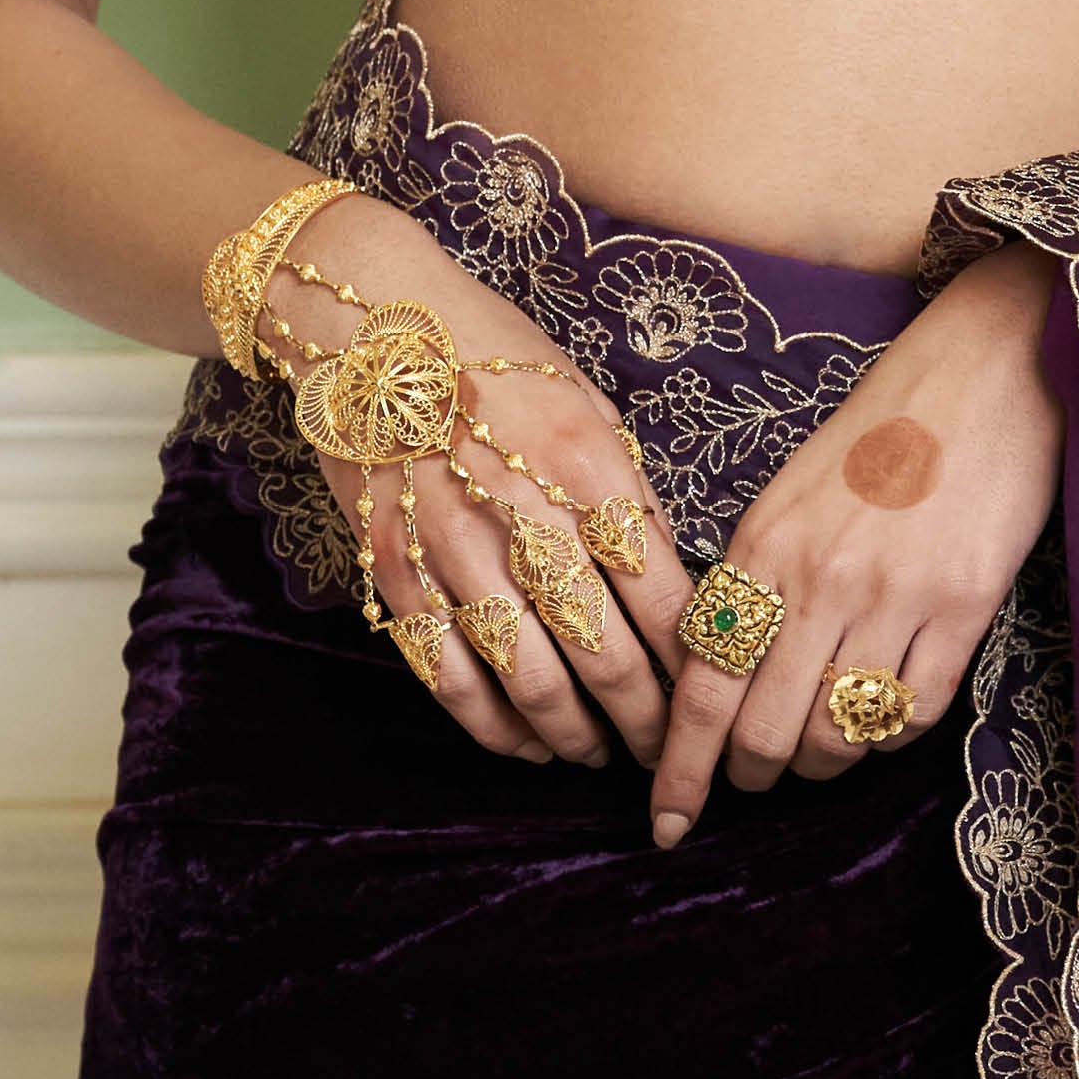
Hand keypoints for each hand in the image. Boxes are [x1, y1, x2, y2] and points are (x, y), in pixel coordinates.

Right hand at [272, 198, 694, 771]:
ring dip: (574, 735)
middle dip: (645, 719)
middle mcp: (525, 515)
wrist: (367, 324)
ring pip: (529, 681)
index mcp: (587, 466)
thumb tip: (661, 574)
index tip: (711, 693)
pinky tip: (523, 745)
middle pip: (604, 653)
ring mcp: (453, 550)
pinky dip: (491, 727)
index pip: (661, 593)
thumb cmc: (492, 354)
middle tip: (666, 750)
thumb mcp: (585, 400)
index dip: (692, 661)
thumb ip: (622, 488)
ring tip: (599, 754)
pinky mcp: (396, 572)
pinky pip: (449, 676)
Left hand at [647, 243, 1064, 848]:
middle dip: (752, 776)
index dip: (682, 769)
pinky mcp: (966, 606)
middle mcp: (821, 576)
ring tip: (819, 753)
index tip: (669, 825)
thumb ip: (753, 579)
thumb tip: (715, 675)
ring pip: (837, 735)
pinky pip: (914, 714)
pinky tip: (882, 719)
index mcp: (762, 543)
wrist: (983, 373)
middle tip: (755, 779)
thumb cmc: (880, 434)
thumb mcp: (789, 495)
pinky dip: (889, 737)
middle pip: (764, 731)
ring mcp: (896, 594)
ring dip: (820, 765)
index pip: (703, 685)